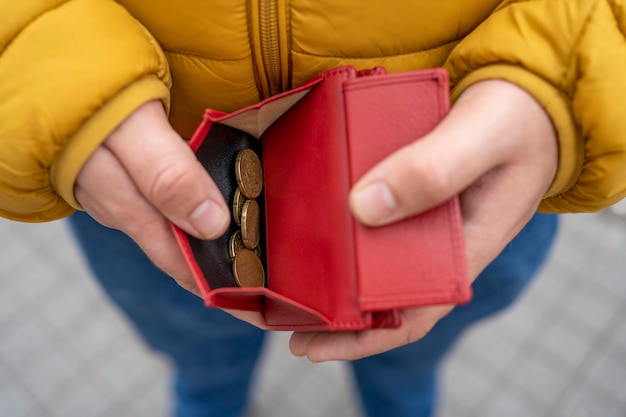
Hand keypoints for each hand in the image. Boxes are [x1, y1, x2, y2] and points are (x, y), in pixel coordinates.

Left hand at [290, 80, 557, 360]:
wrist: (532, 98)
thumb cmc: (517, 120)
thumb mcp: (480, 137)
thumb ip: (433, 169)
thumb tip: (363, 208)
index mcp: (465, 251)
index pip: (412, 315)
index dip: (362, 338)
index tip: (310, 346)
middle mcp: (441, 246)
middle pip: (382, 293)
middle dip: (335, 312)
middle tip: (282, 313)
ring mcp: (425, 222)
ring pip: (373, 258)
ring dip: (333, 272)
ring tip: (287, 276)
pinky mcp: (411, 195)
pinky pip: (373, 219)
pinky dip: (345, 227)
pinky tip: (313, 223)